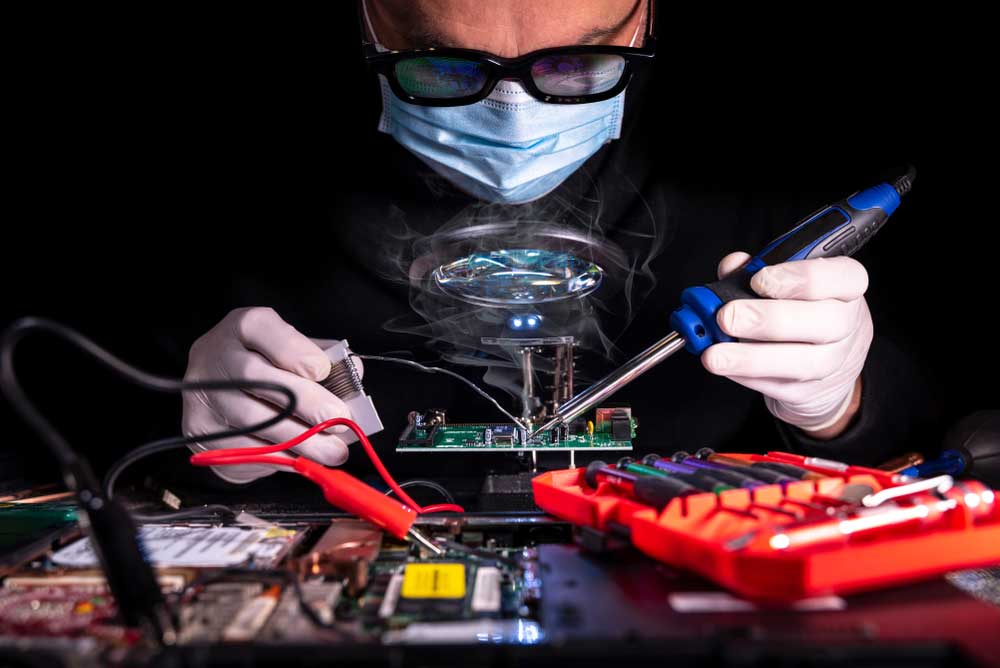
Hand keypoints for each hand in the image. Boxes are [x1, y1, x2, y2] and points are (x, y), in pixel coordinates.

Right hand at [182, 307, 360, 482]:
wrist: (216, 392)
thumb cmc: (266, 365)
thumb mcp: (291, 348)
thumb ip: (323, 356)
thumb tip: (355, 373)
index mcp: (242, 327)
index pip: (263, 329)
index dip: (295, 351)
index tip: (323, 371)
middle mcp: (216, 357)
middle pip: (258, 379)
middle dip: (306, 403)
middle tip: (339, 420)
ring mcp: (204, 396)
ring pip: (255, 421)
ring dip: (301, 440)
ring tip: (334, 451)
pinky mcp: (202, 431)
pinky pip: (246, 449)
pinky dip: (282, 457)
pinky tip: (305, 459)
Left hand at [701, 253, 872, 438]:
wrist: (823, 365)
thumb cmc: (798, 309)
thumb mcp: (782, 281)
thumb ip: (754, 269)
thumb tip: (732, 266)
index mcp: (846, 287)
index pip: (844, 277)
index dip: (801, 278)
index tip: (757, 281)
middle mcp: (847, 324)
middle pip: (822, 321)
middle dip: (767, 319)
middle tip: (726, 317)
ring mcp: (834, 362)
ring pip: (802, 362)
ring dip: (751, 358)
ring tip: (714, 354)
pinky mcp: (810, 392)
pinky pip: (779, 385)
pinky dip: (746, 376)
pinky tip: (725, 366)